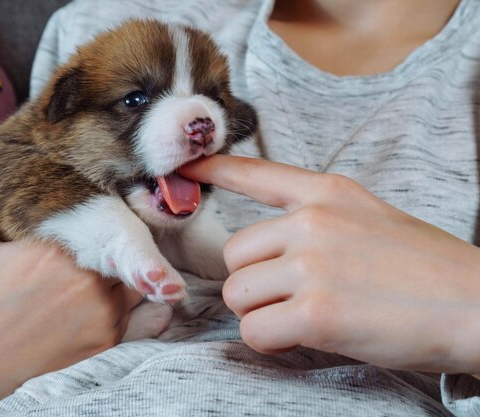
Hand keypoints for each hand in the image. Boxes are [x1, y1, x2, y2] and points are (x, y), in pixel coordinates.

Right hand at [0, 191, 142, 416]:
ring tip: (101, 270)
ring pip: (135, 279)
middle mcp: (86, 279)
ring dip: (124, 272)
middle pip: (126, 247)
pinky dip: (122, 300)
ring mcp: (101, 313)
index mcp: (56, 249)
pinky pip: (134, 310)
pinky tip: (98, 296)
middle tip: (103, 241)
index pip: (106, 217)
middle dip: (118, 243)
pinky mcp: (106, 340)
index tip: (100, 212)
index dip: (107, 212)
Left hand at [181, 155, 479, 373]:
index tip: (183, 167)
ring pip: (238, 295)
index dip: (213, 169)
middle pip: (235, 256)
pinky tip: (305, 336)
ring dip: (261, 313)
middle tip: (292, 297)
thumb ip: (317, 222)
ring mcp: (312, 264)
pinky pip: (255, 331)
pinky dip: (271, 341)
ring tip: (303, 316)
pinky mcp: (316, 312)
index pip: (256, 173)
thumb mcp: (369, 219)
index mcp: (327, 194)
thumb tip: (271, 250)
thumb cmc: (424, 269)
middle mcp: (312, 222)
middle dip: (254, 283)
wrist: (476, 304)